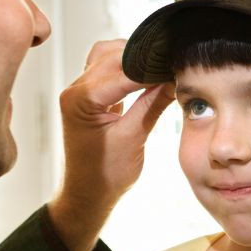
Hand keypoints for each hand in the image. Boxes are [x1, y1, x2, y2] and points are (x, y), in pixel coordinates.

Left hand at [47, 40, 174, 250]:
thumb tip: (174, 78)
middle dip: (144, 58)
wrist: (88, 193)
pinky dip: (127, 68)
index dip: (151, 68)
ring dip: (134, 59)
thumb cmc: (105, 174)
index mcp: (80, 100)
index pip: (121, 73)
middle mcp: (75, 90)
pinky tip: (147, 74)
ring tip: (161, 67)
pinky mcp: (89, 96)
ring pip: (108, 57)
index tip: (176, 64)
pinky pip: (107, 70)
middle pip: (113, 57)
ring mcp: (80, 92)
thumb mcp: (134, 138)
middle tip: (172, 63)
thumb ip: (152, 104)